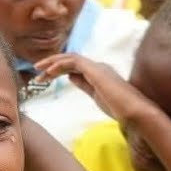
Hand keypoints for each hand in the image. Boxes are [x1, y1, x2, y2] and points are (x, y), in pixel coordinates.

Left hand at [35, 53, 156, 126]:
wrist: (134, 112)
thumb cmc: (119, 108)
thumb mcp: (95, 95)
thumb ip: (83, 85)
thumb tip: (70, 77)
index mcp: (98, 73)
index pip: (74, 66)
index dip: (57, 70)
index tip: (43, 77)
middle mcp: (98, 66)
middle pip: (70, 60)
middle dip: (52, 63)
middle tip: (36, 70)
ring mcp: (97, 67)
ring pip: (70, 58)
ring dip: (53, 62)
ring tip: (38, 70)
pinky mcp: (96, 70)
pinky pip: (74, 62)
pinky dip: (60, 64)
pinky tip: (49, 71)